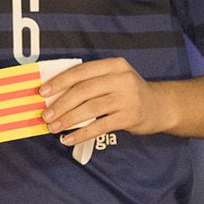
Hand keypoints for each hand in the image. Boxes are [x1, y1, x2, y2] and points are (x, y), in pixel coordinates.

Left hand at [37, 57, 170, 145]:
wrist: (160, 107)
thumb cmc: (128, 92)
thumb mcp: (113, 79)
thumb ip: (90, 82)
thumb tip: (54, 95)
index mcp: (114, 65)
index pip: (81, 71)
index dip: (59, 81)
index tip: (42, 92)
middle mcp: (122, 78)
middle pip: (84, 90)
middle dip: (61, 104)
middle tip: (46, 115)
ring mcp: (127, 98)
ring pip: (90, 108)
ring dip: (68, 119)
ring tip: (54, 128)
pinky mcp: (130, 117)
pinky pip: (100, 126)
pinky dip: (81, 134)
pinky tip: (68, 139)